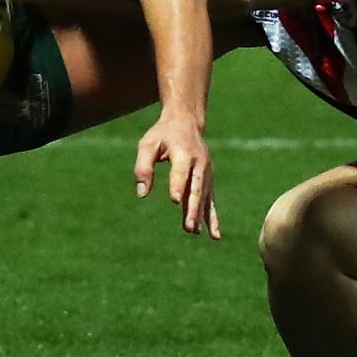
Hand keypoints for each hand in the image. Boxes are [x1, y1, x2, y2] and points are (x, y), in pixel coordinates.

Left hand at [135, 112, 217, 237]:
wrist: (187, 122)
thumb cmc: (163, 134)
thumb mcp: (148, 144)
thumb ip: (143, 167)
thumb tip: (142, 194)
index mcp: (184, 152)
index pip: (181, 172)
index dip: (178, 185)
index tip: (176, 201)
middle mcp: (199, 163)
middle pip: (196, 188)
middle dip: (193, 208)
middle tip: (189, 227)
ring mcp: (206, 172)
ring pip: (204, 197)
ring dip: (201, 216)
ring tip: (195, 232)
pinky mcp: (208, 180)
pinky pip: (211, 200)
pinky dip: (212, 217)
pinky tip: (213, 235)